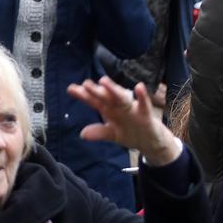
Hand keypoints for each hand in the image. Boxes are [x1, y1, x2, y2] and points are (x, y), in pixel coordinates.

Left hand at [67, 77, 182, 165]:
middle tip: (85, 84)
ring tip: (103, 81)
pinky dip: (142, 96)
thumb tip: (82, 134)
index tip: (70, 88)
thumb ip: (99, 132)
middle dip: (95, 91)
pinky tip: (139, 87)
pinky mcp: (145, 114)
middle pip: (105, 97)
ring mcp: (132, 109)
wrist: (152, 142)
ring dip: (113, 89)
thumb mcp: (113, 135)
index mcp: (110, 110)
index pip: (94, 101)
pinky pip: (144, 104)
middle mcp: (119, 106)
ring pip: (121, 98)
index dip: (83, 96)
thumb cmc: (131, 133)